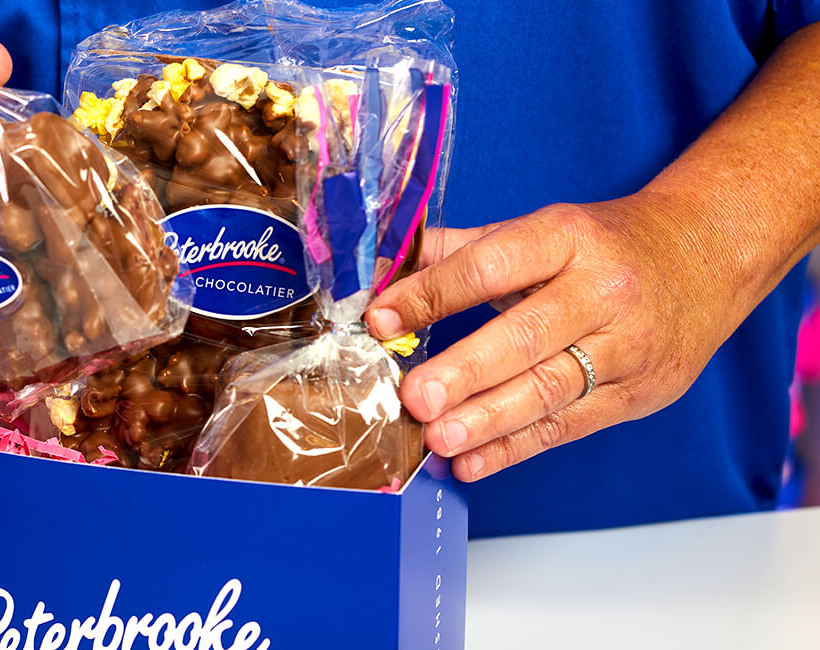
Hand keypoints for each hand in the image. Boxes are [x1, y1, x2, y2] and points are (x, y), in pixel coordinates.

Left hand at [365, 195, 750, 480]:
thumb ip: (458, 252)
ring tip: (439, 438)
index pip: (491, 267)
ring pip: (550, 390)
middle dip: (466, 372)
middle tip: (416, 398)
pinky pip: (568, 426)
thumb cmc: (604, 245)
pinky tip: (472, 462)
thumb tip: (383, 273)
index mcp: (567, 239)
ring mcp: (627, 347)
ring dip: (488, 421)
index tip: (381, 318)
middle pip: (526, 337)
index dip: (434, 294)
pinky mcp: (638, 394)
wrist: (707, 257)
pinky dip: (515, 448)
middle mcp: (602, 292)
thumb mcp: (538, 230)